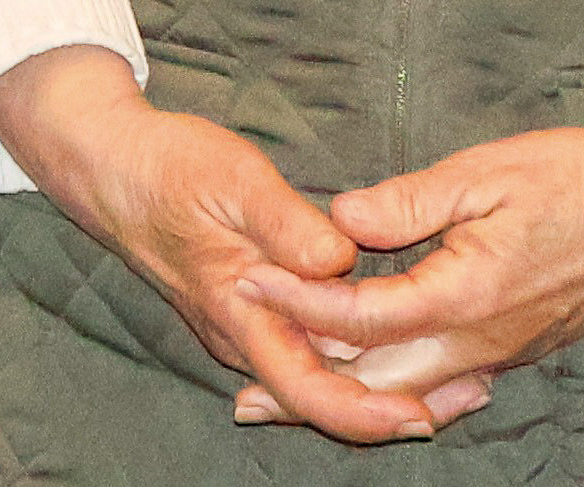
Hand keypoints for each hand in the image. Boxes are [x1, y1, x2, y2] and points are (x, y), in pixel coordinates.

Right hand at [0, 46, 484, 445]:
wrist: (110, 165)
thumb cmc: (169, 167)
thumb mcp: (234, 180)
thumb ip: (287, 225)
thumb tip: (340, 259)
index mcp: (239, 313)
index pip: (306, 391)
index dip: (365, 413)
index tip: (421, 417)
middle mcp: (242, 337)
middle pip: (323, 399)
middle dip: (395, 406)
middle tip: (473, 394)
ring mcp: (244, 328)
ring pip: (318, 379)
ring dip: (382, 384)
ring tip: (456, 377)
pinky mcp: (251, 311)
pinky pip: (307, 353)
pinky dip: (356, 359)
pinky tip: (397, 342)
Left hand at [239, 49, 583, 407]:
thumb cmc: (580, 176)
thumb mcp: (487, 171)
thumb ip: (408, 202)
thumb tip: (340, 221)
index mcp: (466, 295)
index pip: (359, 315)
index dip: (298, 301)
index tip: (248, 281)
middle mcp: (482, 340)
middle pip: (376, 382)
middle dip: (309, 386)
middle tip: (245, 391)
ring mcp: (505, 351)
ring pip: (412, 391)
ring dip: (351, 393)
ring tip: (291, 395)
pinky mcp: (521, 347)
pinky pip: (446, 382)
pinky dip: (400, 386)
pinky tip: (375, 380)